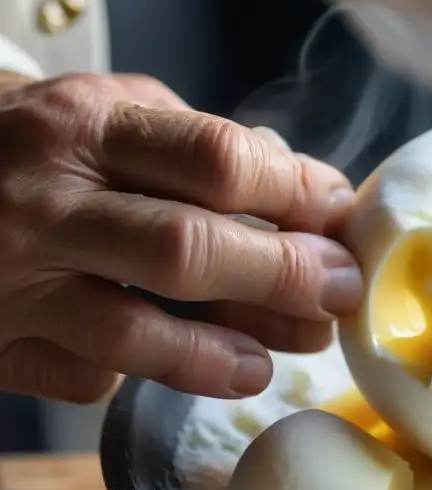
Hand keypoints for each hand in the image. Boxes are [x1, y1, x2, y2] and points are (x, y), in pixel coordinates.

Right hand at [0, 72, 360, 402]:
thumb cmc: (36, 146)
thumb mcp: (108, 114)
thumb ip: (201, 148)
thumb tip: (312, 197)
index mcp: (83, 125)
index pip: (217, 159)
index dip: (297, 195)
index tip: (341, 218)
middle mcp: (43, 201)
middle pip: (187, 248)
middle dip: (283, 278)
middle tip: (340, 294)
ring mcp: (12, 280)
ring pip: (134, 332)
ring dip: (221, 354)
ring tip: (272, 361)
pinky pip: (82, 374)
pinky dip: (138, 375)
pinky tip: (182, 368)